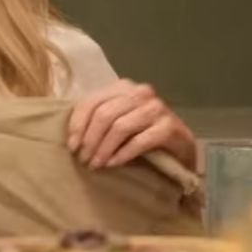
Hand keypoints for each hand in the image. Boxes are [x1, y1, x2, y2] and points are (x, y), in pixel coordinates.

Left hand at [66, 79, 196, 169]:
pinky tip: (113, 164)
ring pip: (120, 127)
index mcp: (123, 87)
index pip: (92, 101)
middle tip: (84, 160)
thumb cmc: (142, 134)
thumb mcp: (117, 122)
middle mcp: (140, 92)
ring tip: (96, 164)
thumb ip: (98, 120)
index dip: (78, 125)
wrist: (180, 148)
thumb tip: (72, 138)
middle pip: (104, 115)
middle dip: (90, 140)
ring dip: (104, 149)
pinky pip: (139, 141)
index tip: (71, 146)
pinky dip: (123, 154)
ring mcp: (156, 108)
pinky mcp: (169, 127)